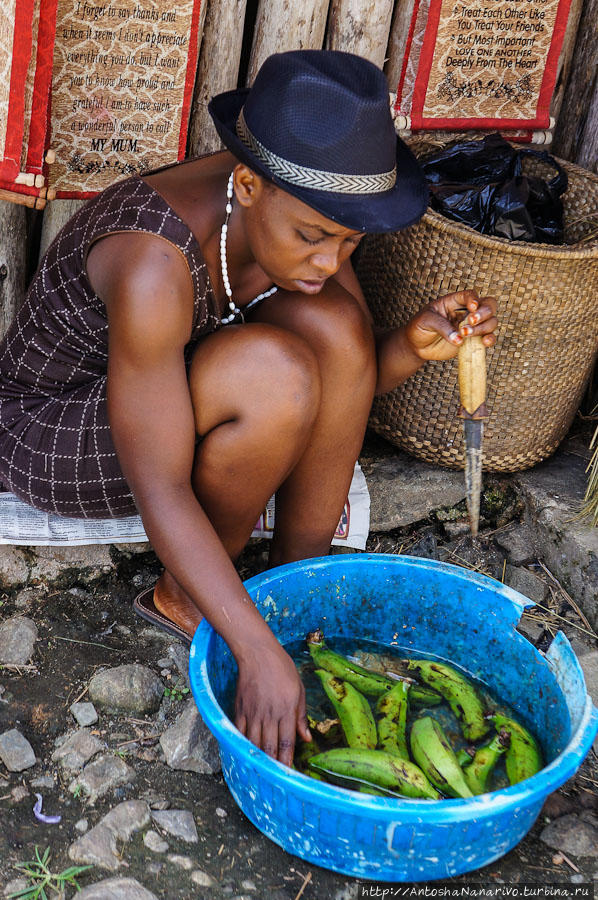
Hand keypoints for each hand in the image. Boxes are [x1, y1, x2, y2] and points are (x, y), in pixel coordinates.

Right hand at [234, 642, 310, 766]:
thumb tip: (307, 738)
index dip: (288, 759)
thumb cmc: (282, 668)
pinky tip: (246, 753)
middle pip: (270, 746)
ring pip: (254, 742)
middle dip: (273, 764)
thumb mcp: (299, 688)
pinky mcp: (240, 708)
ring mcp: (253, 712)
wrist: (257, 652)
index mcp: (287, 709)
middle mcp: (270, 714)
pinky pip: (240, 731)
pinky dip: (243, 744)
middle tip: (276, 778)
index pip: (287, 741)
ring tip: (262, 771)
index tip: (289, 773)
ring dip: (259, 758)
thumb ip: (301, 715)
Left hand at [404, 290, 497, 362]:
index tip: (472, 308)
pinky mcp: (472, 340)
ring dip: (483, 327)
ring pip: (491, 322)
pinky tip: (485, 342)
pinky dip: (490, 339)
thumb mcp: (426, 321)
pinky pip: (488, 338)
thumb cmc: (420, 327)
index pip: (470, 295)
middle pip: (488, 305)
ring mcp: (471, 326)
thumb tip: (459, 339)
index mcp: (454, 301)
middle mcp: (466, 312)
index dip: (474, 299)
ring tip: (466, 334)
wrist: (417, 346)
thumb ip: (442, 327)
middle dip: (484, 312)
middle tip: (471, 321)